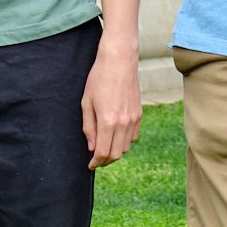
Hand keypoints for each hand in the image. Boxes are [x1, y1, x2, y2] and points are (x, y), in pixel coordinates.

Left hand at [81, 38, 142, 168]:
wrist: (119, 61)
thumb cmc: (98, 79)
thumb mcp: (86, 103)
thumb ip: (89, 128)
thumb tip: (91, 147)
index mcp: (108, 121)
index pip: (103, 152)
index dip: (96, 162)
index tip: (90, 165)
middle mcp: (123, 123)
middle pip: (116, 154)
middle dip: (105, 161)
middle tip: (96, 160)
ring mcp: (133, 119)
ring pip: (126, 147)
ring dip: (115, 151)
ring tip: (104, 147)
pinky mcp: (139, 114)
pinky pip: (133, 136)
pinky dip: (124, 141)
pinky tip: (115, 136)